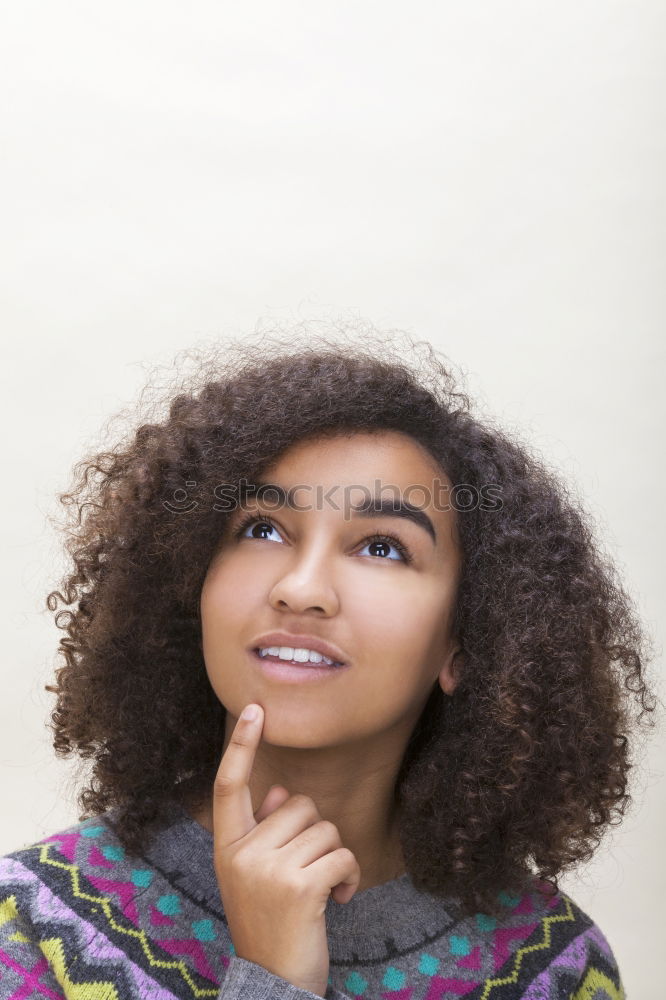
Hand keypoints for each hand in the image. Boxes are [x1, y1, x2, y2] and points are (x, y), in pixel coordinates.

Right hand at [212, 703, 360, 998]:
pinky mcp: (299, 886)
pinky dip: (349, 876)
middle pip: (299, 805)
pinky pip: (342, 854)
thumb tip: (278, 792)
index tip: (256, 710)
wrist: (272, 985)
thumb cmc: (270, 924)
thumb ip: (264, 831)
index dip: (242, 746)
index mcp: (226, 846)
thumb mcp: (255, 876)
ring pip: (326, 828)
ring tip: (321, 892)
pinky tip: (338, 900)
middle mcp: (241, 853)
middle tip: (306, 875)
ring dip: (334, 858)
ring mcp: (268, 869)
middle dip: (315, 835)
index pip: (229, 786)